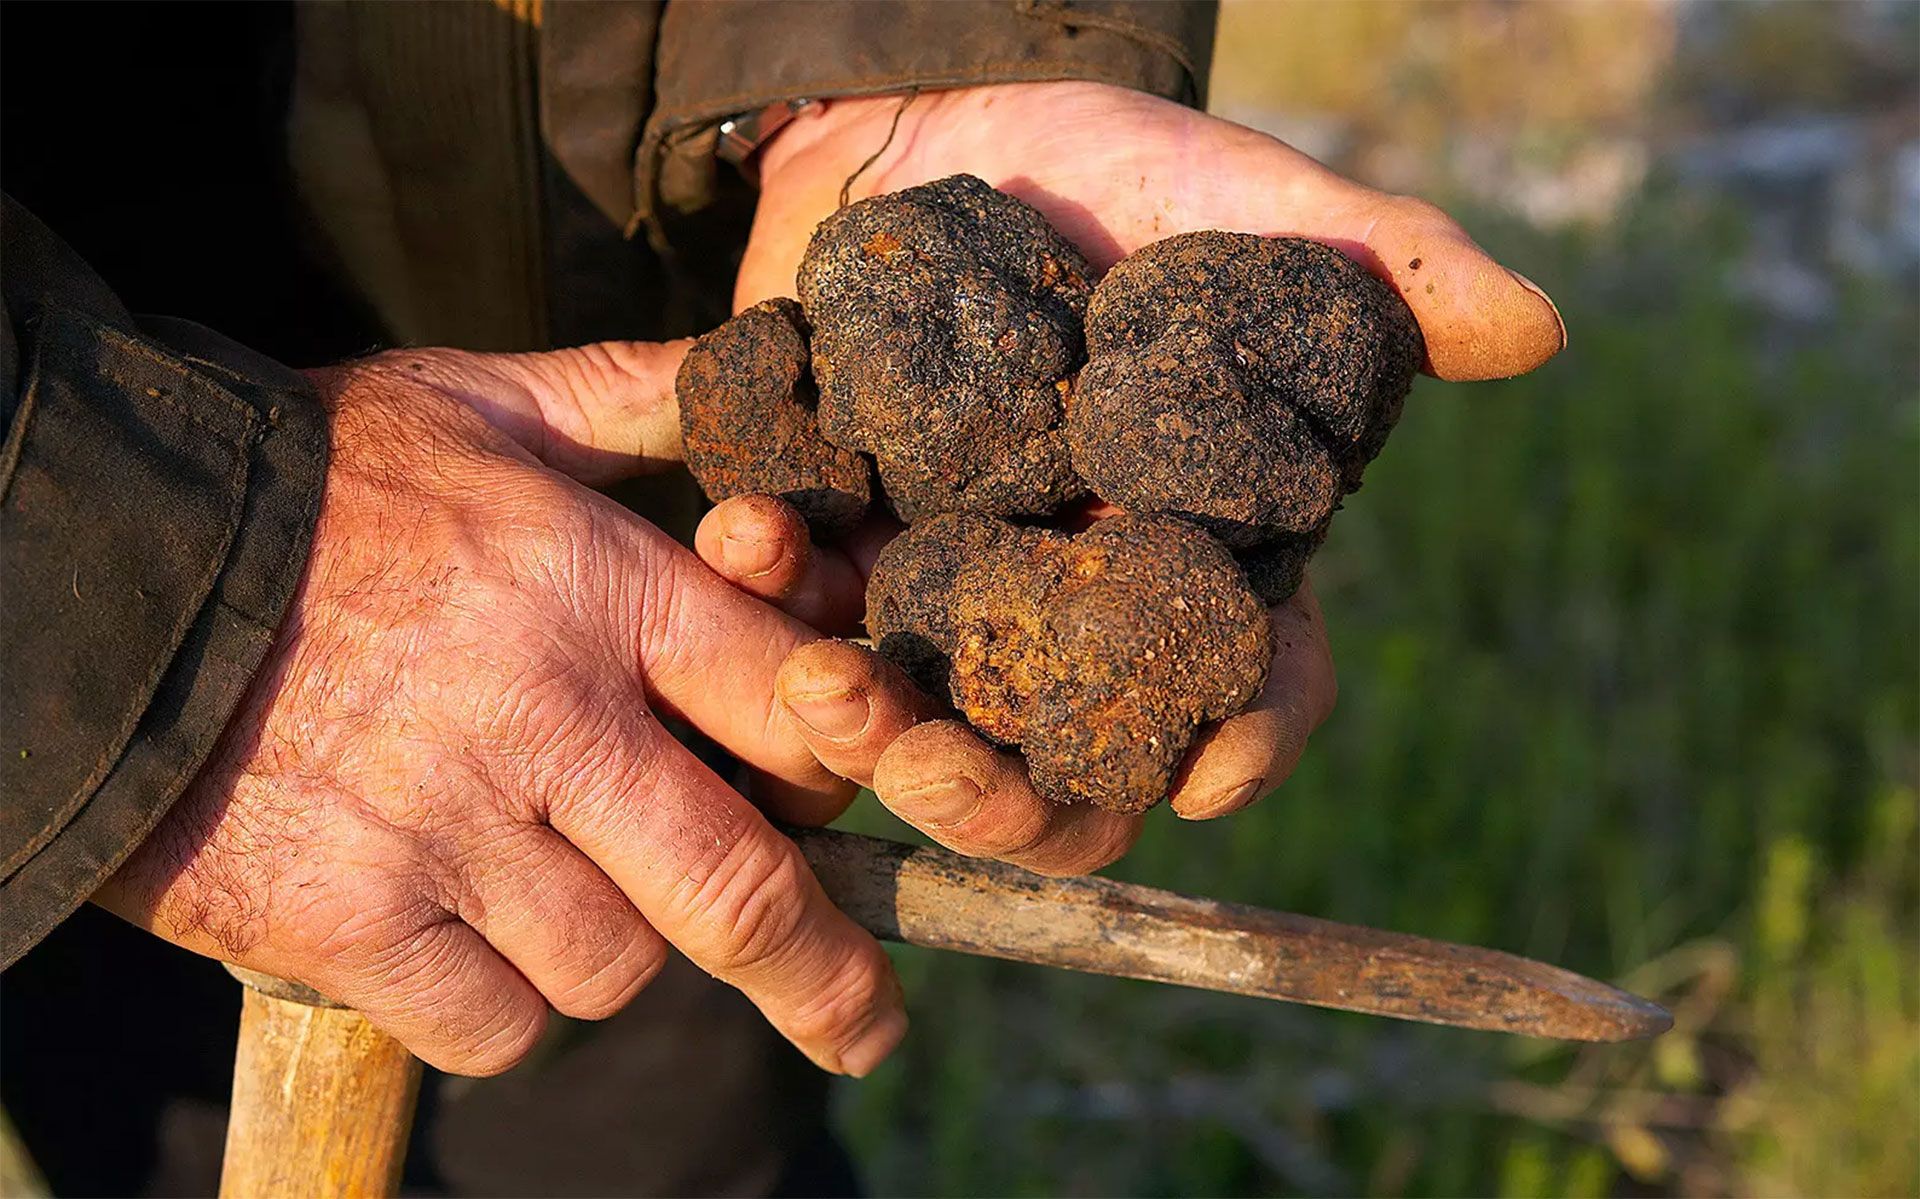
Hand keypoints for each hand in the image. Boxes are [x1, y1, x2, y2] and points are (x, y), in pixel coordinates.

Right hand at [97, 343, 908, 1077]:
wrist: (94, 555)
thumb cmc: (305, 476)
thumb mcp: (477, 401)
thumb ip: (630, 396)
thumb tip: (752, 370)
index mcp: (599, 587)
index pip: (797, 704)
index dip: (856, 772)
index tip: (885, 828)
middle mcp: (543, 717)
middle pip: (741, 887)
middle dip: (822, 976)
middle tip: (860, 1029)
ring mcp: (442, 832)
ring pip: (612, 965)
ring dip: (609, 948)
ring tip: (550, 886)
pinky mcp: (342, 921)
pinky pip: (490, 1024)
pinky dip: (496, 1006)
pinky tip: (458, 942)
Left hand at [699, 82, 1563, 871]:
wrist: (936, 111)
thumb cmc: (1114, 167)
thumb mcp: (1247, 203)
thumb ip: (1380, 265)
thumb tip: (1545, 329)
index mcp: (1190, 558)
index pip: (1245, 690)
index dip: (1245, 743)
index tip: (1213, 775)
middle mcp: (1071, 603)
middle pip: (1057, 768)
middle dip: (1003, 797)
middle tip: (947, 769)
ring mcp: (946, 585)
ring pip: (917, 724)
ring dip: (867, 731)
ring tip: (821, 681)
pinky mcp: (832, 536)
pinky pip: (794, 604)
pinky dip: (766, 587)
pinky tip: (743, 538)